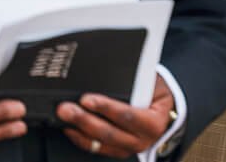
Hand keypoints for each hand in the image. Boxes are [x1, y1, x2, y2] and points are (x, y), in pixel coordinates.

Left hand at [57, 75, 174, 157]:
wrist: (162, 108)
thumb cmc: (155, 91)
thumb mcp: (151, 82)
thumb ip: (134, 81)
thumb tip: (108, 73)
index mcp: (154, 122)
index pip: (128, 115)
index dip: (106, 108)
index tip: (87, 99)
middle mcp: (142, 140)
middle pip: (109, 132)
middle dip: (84, 120)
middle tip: (66, 108)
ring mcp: (129, 148)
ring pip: (99, 143)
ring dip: (78, 130)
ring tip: (64, 116)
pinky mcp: (117, 151)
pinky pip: (95, 148)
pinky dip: (80, 138)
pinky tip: (68, 128)